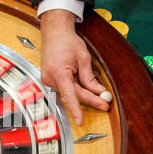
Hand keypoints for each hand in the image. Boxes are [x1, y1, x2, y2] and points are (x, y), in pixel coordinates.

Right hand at [40, 9, 109, 125]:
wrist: (53, 32)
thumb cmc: (66, 41)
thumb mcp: (83, 58)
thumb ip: (89, 77)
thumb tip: (98, 91)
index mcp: (58, 72)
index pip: (69, 95)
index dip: (75, 109)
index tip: (80, 121)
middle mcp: (50, 78)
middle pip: (73, 94)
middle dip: (90, 99)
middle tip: (104, 104)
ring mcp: (48, 80)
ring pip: (69, 92)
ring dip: (83, 93)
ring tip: (98, 94)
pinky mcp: (49, 79)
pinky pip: (65, 87)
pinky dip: (75, 88)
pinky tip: (83, 86)